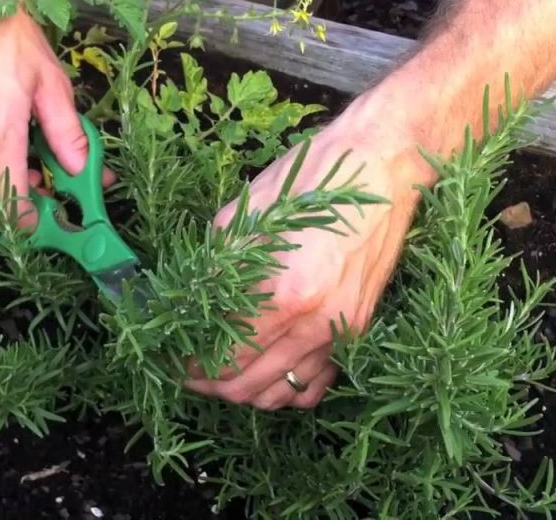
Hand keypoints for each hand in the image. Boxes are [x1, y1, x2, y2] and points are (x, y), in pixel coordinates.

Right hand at [0, 0, 97, 229]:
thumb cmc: (6, 33)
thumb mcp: (51, 81)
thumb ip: (68, 132)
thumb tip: (81, 168)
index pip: (8, 202)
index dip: (30, 221)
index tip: (52, 218)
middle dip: (7, 218)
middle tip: (38, 202)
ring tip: (24, 172)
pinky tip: (3, 149)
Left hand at [184, 91, 432, 409]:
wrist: (384, 163)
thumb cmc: (316, 177)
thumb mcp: (251, 212)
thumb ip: (218, 263)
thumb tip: (187, 300)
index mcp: (286, 292)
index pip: (225, 354)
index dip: (189, 363)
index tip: (171, 357)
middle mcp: (316, 322)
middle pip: (248, 384)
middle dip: (209, 383)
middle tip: (187, 369)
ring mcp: (342, 330)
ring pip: (282, 393)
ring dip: (244, 391)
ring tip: (221, 372)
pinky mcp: (358, 328)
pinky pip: (317, 384)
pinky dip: (286, 388)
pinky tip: (266, 369)